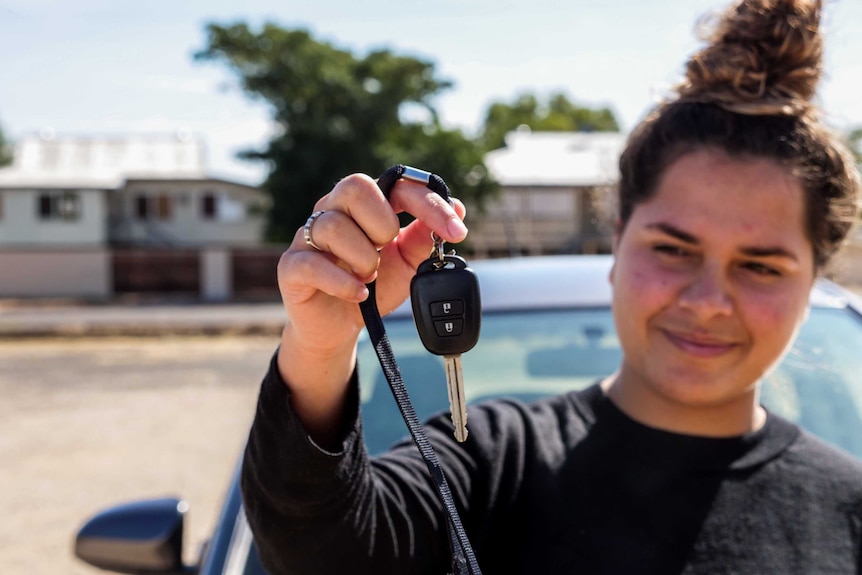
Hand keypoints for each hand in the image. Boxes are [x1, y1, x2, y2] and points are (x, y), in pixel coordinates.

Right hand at [279, 173, 466, 353]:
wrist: (340, 328)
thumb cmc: (371, 287)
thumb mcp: (407, 264)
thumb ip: (425, 237)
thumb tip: (456, 208)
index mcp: (365, 205)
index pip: (397, 185)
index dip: (430, 204)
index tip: (457, 231)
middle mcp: (333, 211)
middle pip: (354, 186)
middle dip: (382, 223)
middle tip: (387, 251)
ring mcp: (308, 237)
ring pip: (334, 226)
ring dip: (363, 258)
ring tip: (369, 278)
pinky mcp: (291, 267)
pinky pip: (312, 263)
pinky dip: (342, 282)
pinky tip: (358, 294)